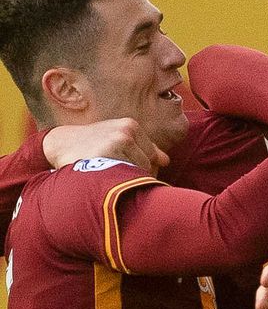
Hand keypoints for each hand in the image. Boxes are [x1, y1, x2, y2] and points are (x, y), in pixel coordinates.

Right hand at [43, 118, 169, 173]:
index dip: (142, 169)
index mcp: (131, 125)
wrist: (61, 143)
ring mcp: (116, 143)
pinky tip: (102, 178)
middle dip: (134, 175)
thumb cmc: (93, 143)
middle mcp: (126, 132)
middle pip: (147, 166)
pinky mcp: (106, 155)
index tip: (123, 171)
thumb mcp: (117, 137)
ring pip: (135, 173)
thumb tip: (166, 161)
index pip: (153, 156)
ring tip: (106, 174)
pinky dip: (115, 183)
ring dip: (124, 180)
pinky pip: (122, 178)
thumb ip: (143, 147)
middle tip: (113, 174)